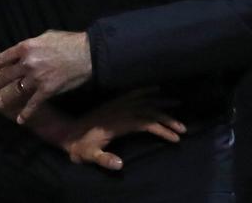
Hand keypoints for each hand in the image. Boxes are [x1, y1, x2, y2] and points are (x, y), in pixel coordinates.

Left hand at [0, 30, 91, 122]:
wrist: (87, 54)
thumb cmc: (68, 42)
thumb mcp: (46, 36)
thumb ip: (32, 44)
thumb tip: (26, 50)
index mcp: (26, 47)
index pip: (4, 57)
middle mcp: (27, 63)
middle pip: (7, 75)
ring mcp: (36, 77)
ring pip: (17, 90)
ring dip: (7, 98)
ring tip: (0, 104)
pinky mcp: (47, 90)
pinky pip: (33, 104)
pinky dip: (26, 113)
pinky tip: (20, 120)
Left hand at [61, 89, 185, 170]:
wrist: (68, 133)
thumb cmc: (80, 147)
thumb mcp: (90, 156)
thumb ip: (104, 159)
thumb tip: (120, 164)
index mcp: (116, 123)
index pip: (145, 124)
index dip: (161, 130)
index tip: (176, 137)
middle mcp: (118, 111)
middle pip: (147, 110)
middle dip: (166, 117)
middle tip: (183, 126)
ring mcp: (115, 104)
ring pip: (142, 99)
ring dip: (160, 101)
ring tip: (177, 102)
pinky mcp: (113, 102)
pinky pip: (132, 93)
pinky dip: (145, 90)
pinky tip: (155, 89)